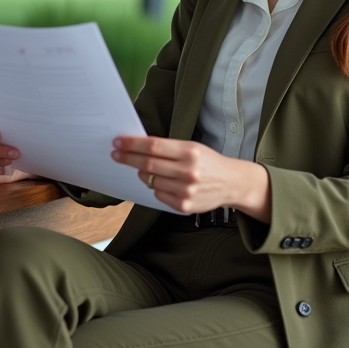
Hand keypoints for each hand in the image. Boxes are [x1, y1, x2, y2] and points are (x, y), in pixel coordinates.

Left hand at [111, 136, 270, 220]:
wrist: (231, 183)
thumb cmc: (209, 163)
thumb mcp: (192, 148)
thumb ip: (168, 148)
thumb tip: (138, 147)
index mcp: (190, 152)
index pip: (153, 146)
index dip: (132, 144)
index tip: (119, 142)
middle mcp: (188, 171)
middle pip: (148, 164)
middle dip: (128, 158)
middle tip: (116, 154)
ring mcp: (186, 190)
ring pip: (150, 181)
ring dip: (143, 174)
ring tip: (145, 170)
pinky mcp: (184, 205)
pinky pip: (158, 195)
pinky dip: (156, 187)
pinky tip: (164, 182)